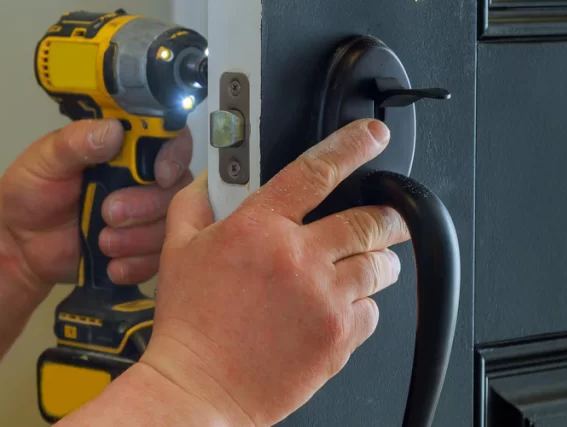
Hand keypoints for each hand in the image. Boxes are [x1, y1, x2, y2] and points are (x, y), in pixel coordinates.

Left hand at [0, 119, 194, 293]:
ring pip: (170, 225)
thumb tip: (113, 129)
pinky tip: (111, 265)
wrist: (18, 247)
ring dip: (139, 238)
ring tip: (103, 243)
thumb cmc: (29, 194)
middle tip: (108, 214)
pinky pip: (159, 258)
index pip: (170, 141)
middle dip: (146, 205)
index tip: (159, 175)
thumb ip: (76, 142)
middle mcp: (143, 179)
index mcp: (124, 149)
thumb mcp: (45, 161)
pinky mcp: (142, 249)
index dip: (174, 156)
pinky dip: (137, 264)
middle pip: (176, 188)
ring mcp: (145, 216)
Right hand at [138, 119, 409, 425]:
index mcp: (258, 227)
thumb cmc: (190, 327)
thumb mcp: (178, 252)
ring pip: (379, 265)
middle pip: (367, 219)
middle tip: (388, 217)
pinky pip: (373, 310)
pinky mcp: (338, 336)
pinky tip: (339, 308)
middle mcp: (298, 258)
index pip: (316, 171)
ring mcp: (323, 298)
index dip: (352, 147)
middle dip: (386, 215)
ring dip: (379, 261)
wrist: (199, 388)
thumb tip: (209, 178)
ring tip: (363, 266)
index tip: (373, 137)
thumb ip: (195, 204)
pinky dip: (364, 306)